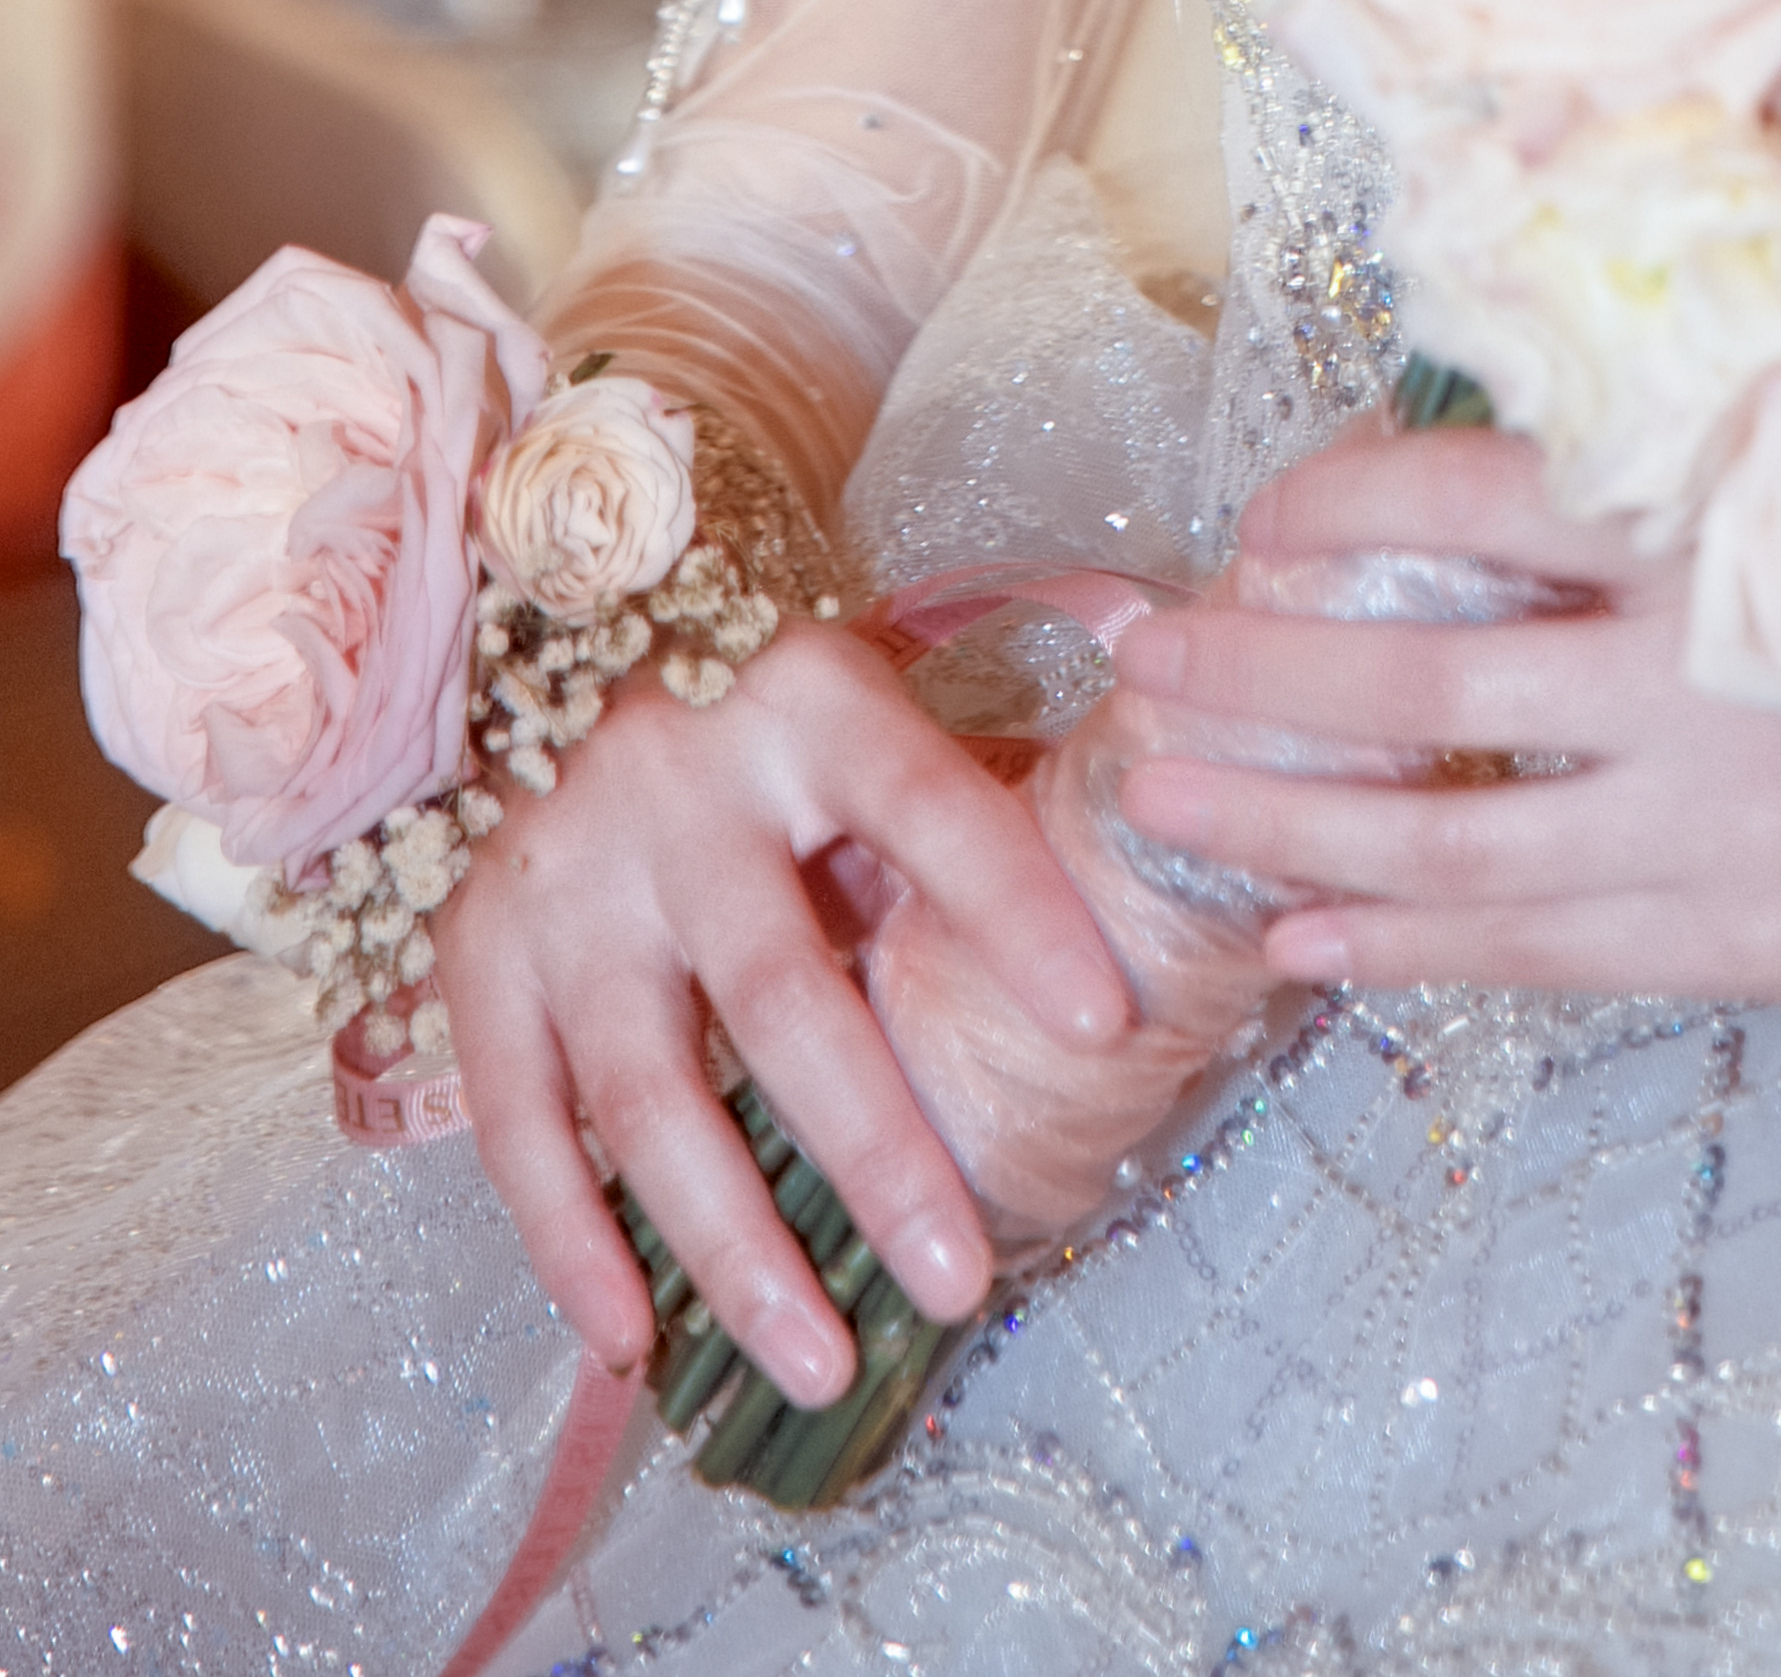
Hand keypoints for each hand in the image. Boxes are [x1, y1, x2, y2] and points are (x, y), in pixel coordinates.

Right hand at [438, 617, 1133, 1403]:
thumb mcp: (852, 695)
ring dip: (734, 1247)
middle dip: (878, 1153)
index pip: (932, 809)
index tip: (1106, 1025)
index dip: (1018, 911)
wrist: (531, 612)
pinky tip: (635, 1347)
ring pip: (651, 1095)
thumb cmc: (748, 688)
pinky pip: (522, 1126)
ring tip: (820, 1365)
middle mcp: (679, 793)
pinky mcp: (476, 952)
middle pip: (784, 997)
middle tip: (960, 1281)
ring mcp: (568, 882)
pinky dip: (572, 1244)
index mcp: (806, 703)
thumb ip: (938, 806)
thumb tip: (1087, 943)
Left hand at [1102, 422, 1780, 998]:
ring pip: (1437, 837)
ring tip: (1160, 805)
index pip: (1470, 495)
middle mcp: (1686, 671)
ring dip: (1279, 830)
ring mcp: (1700, 824)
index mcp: (1708, 525)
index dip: (1336, 502)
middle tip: (1135, 664)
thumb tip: (1481, 465)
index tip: (1255, 515)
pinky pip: (1521, 950)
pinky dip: (1394, 946)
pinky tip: (1297, 945)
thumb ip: (1664, 479)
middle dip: (1250, 677)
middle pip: (1411, 677)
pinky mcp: (1724, 939)